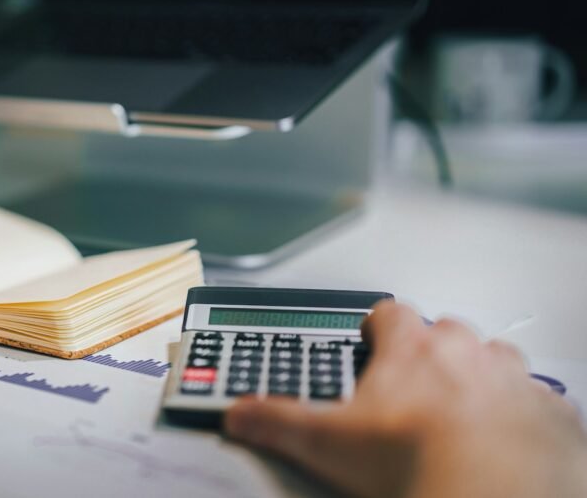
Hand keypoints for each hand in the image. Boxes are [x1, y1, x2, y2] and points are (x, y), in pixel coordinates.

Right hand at [224, 302, 586, 497]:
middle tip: (414, 390)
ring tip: (462, 413)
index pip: (389, 312)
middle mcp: (467, 353)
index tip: (371, 343)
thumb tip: (239, 413)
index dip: (378, 327)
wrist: (493, 495)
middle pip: (447, 332)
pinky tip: (506, 442)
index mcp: (412, 350)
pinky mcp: (552, 416)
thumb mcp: (328, 443)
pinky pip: (540, 402)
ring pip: (498, 359)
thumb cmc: (417, 461)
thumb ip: (277, 420)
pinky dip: (524, 416)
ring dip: (483, 376)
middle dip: (432, 352)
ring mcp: (514, 381)